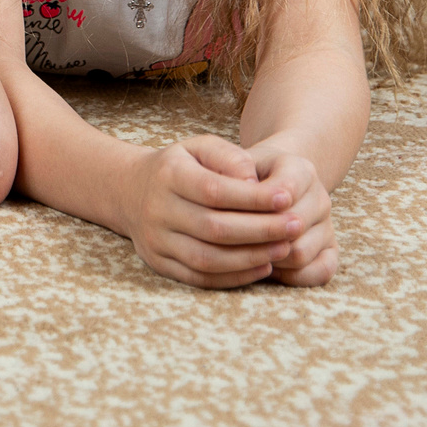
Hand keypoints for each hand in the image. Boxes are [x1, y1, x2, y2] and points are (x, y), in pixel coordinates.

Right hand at [122, 134, 308, 288]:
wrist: (130, 191)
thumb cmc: (180, 167)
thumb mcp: (199, 148)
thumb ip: (229, 156)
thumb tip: (255, 182)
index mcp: (167, 175)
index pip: (213, 190)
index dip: (252, 198)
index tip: (286, 198)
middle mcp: (156, 209)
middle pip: (213, 228)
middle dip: (260, 230)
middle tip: (296, 227)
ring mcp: (155, 240)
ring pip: (207, 259)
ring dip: (251, 257)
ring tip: (284, 249)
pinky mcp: (159, 263)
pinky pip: (200, 278)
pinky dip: (234, 277)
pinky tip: (261, 267)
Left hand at [245, 140, 338, 285]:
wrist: (270, 179)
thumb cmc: (247, 173)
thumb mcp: (238, 161)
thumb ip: (234, 167)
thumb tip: (238, 186)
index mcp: (301, 170)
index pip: (284, 190)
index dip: (257, 204)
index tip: (231, 208)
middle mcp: (321, 198)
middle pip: (292, 226)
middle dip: (257, 234)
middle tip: (229, 237)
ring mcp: (327, 226)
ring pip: (300, 253)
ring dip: (270, 256)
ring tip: (245, 251)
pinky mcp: (331, 250)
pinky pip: (320, 272)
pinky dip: (292, 275)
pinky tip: (269, 265)